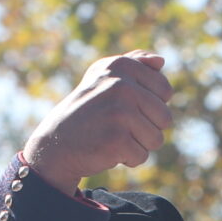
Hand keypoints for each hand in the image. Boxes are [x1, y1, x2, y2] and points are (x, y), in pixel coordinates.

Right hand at [22, 53, 172, 194]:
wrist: (56, 142)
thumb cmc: (87, 109)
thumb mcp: (104, 77)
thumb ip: (134, 63)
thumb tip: (161, 61)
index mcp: (122, 66)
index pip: (165, 91)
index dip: (150, 106)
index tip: (126, 107)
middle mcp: (121, 85)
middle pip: (164, 117)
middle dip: (146, 128)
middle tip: (118, 127)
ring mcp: (119, 112)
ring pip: (156, 139)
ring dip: (138, 145)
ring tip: (113, 137)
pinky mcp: (116, 140)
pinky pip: (141, 156)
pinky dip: (127, 159)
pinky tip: (107, 150)